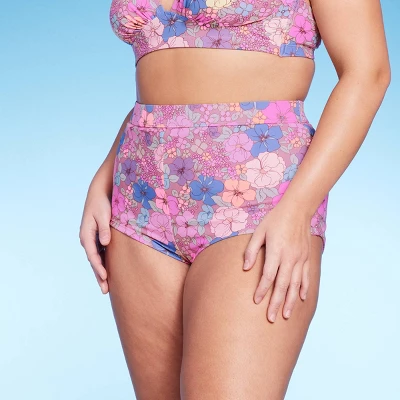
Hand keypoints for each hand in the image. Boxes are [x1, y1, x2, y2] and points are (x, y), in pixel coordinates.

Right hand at [79, 184, 111, 293]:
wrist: (99, 193)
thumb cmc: (102, 203)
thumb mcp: (103, 215)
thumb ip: (104, 229)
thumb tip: (105, 243)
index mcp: (86, 235)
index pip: (93, 255)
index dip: (99, 267)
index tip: (105, 277)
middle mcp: (87, 239)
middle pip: (93, 261)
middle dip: (99, 276)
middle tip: (105, 290)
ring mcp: (92, 239)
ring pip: (97, 259)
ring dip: (101, 272)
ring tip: (106, 287)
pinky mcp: (98, 237)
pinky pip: (100, 254)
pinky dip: (104, 263)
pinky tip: (110, 272)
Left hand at [243, 203, 311, 321]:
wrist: (297, 210)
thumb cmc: (274, 220)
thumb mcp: (259, 231)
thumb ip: (252, 250)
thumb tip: (246, 268)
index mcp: (276, 252)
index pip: (268, 276)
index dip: (262, 290)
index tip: (256, 301)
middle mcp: (290, 258)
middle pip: (282, 285)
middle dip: (276, 303)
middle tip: (271, 318)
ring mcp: (300, 259)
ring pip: (296, 285)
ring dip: (291, 301)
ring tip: (286, 315)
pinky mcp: (306, 257)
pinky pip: (306, 277)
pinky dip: (304, 289)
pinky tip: (301, 299)